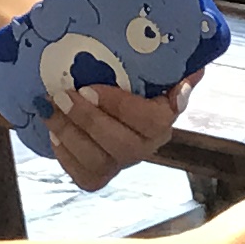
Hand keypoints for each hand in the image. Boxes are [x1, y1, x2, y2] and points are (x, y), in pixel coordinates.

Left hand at [50, 69, 196, 193]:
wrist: (99, 97)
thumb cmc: (122, 76)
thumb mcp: (145, 65)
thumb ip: (169, 66)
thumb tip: (195, 72)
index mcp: (164, 117)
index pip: (153, 121)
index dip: (120, 107)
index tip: (89, 88)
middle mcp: (148, 146)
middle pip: (123, 145)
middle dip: (88, 120)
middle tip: (61, 96)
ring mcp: (122, 164)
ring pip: (101, 162)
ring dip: (70, 135)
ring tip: (50, 110)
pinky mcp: (99, 178)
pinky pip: (83, 176)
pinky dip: (65, 155)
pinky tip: (54, 133)